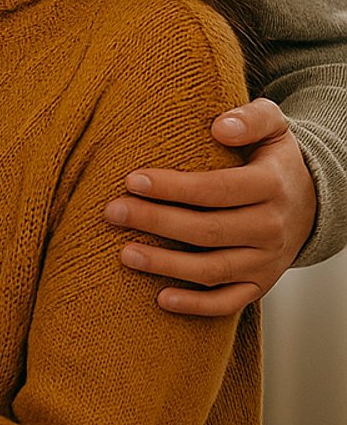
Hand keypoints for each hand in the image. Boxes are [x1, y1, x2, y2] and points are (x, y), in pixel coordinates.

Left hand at [106, 99, 316, 315]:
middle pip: (207, 231)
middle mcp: (271, 228)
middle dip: (155, 222)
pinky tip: (161, 298)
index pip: (216, 189)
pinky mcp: (261, 284)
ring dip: (166, 266)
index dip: (172, 187)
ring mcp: (267, 261)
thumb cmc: (273, 157)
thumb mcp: (273, 125)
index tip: (131, 180)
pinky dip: (196, 306)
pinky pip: (230, 302)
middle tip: (112, 211)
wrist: (311, 199)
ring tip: (124, 253)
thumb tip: (219, 127)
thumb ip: (250, 117)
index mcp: (270, 186)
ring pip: (213, 270)